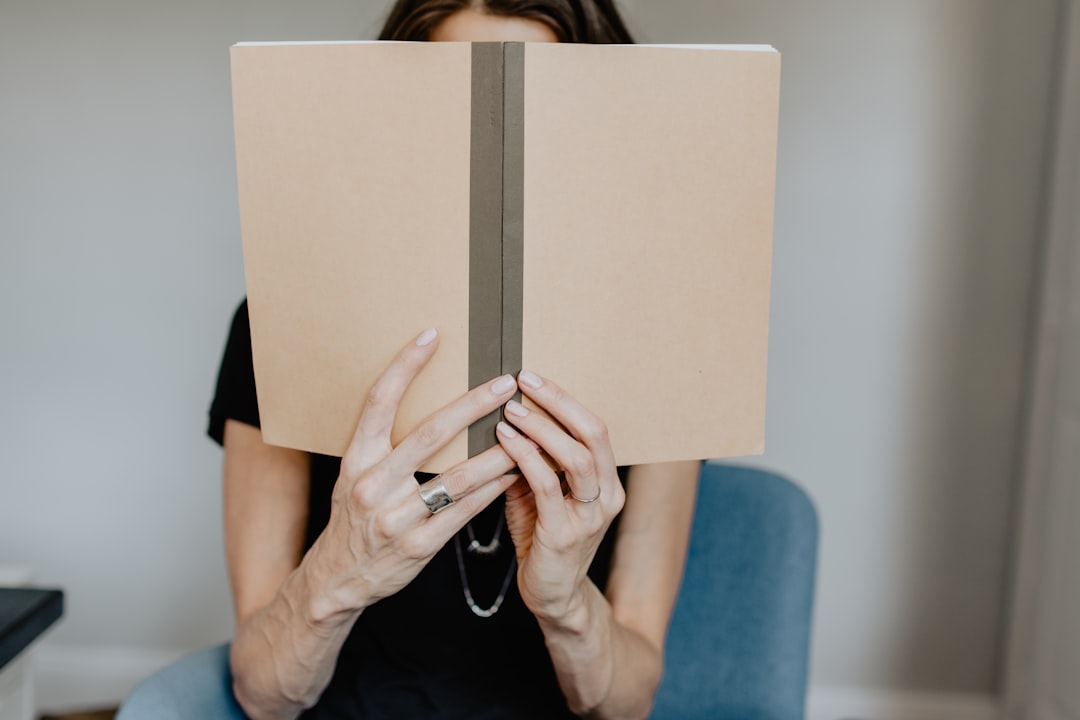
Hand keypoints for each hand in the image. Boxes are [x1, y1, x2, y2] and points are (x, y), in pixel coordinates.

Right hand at [305, 328, 520, 620]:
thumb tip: (429, 403)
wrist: (335, 581)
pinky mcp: (417, 546)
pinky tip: (515, 474)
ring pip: (457, 477)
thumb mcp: (355, 476)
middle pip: (429, 434)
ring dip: (498, 453)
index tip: (432, 335)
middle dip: (472, 406)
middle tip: (505, 384)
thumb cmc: (354, 519)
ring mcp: (396, 517)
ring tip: (528, 433)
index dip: (405, 365)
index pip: (379, 401)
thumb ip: (383, 445)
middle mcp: (373, 483)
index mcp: (357, 458)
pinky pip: (464, 513)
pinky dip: (492, 491)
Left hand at [495, 370, 625, 623]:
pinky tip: (504, 440)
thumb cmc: (543, 539)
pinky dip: (525, 457)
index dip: (566, 399)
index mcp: (607, 481)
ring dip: (542, 428)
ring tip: (512, 409)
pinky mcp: (565, 534)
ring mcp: (590, 517)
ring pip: (576, 457)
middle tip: (525, 380)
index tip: (534, 376)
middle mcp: (607, 496)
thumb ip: (534, 460)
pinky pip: (546, 486)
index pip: (596, 428)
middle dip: (559, 402)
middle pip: (594, 434)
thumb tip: (506, 416)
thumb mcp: (541, 494)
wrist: (553, 597)